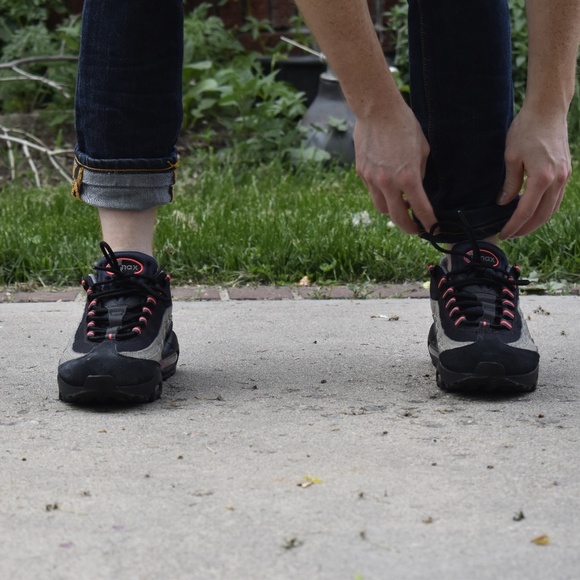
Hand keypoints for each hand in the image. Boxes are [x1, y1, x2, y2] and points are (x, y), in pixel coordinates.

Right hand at [353, 106, 436, 234]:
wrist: (377, 110)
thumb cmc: (405, 125)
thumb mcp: (422, 150)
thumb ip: (420, 173)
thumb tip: (416, 189)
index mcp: (408, 177)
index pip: (420, 209)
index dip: (429, 222)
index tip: (433, 229)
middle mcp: (388, 182)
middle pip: (396, 218)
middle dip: (408, 228)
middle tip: (415, 229)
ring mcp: (371, 179)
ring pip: (381, 208)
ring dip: (392, 212)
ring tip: (400, 206)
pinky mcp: (361, 172)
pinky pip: (372, 191)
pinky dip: (381, 194)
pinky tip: (388, 187)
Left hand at [498, 105, 571, 238]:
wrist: (548, 110)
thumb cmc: (526, 130)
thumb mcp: (511, 157)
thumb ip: (509, 183)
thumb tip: (504, 203)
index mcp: (542, 178)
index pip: (525, 211)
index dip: (514, 225)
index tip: (504, 234)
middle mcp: (557, 180)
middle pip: (541, 215)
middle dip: (525, 229)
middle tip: (510, 235)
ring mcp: (565, 176)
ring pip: (551, 209)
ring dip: (536, 221)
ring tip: (520, 227)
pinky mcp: (566, 172)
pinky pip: (556, 198)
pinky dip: (544, 209)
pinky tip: (532, 211)